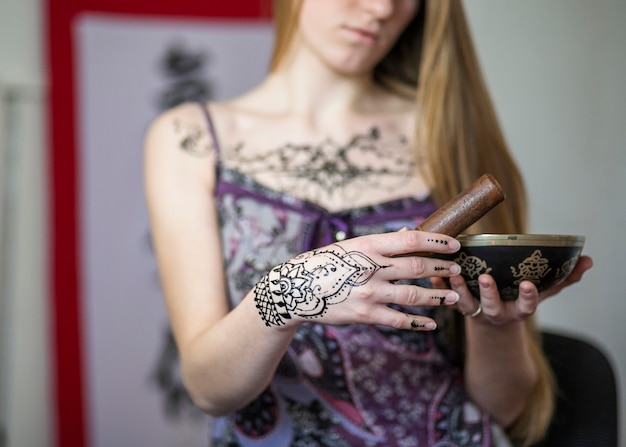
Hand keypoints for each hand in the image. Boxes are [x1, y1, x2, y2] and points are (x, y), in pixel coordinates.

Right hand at [253, 230, 462, 330]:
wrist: (296, 289)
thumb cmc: (325, 264)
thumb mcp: (350, 247)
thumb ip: (380, 245)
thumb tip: (410, 236)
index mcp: (368, 246)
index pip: (412, 241)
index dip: (438, 242)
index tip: (455, 245)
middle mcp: (371, 268)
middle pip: (418, 267)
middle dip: (441, 268)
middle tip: (457, 269)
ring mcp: (369, 293)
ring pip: (414, 294)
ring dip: (437, 296)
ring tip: (452, 296)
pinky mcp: (365, 315)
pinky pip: (399, 320)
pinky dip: (418, 323)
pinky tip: (430, 324)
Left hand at [432, 255, 593, 325]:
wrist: (493, 325)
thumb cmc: (518, 301)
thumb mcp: (543, 293)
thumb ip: (564, 279)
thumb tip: (588, 261)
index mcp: (518, 310)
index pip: (526, 306)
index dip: (527, 297)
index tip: (528, 285)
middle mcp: (496, 312)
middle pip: (492, 305)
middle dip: (489, 293)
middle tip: (485, 278)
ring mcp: (475, 311)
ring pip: (465, 303)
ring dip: (458, 288)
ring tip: (453, 272)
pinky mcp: (457, 307)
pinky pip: (445, 299)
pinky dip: (438, 287)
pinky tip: (432, 274)